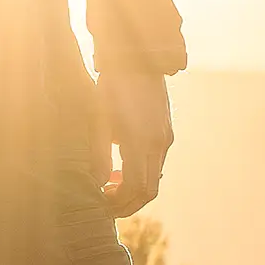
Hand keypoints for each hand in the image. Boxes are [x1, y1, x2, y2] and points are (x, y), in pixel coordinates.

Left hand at [97, 70, 172, 215]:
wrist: (137, 59)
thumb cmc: (110, 89)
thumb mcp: (98, 121)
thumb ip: (98, 156)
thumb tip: (99, 184)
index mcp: (140, 142)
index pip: (136, 188)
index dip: (119, 203)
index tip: (101, 205)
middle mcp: (159, 144)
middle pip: (149, 190)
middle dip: (128, 204)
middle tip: (106, 206)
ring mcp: (166, 138)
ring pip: (155, 178)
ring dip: (134, 190)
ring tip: (110, 188)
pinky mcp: (166, 132)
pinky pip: (157, 163)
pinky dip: (142, 174)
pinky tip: (122, 170)